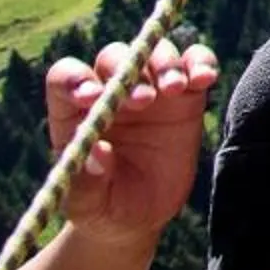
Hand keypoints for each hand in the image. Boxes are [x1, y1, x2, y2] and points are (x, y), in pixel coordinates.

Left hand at [43, 40, 219, 249]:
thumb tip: (96, 152)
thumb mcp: (88, 206)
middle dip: (128, 71)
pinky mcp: (186, 92)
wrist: (142, 215)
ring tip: (174, 89)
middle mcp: (110, 91)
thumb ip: (86, 184)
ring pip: (154, 53)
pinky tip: (204, 78)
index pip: (65, 77)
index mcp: (74, 112)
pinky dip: (201, 62)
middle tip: (143, 101)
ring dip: (164, 64)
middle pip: (114, 58)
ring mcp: (150, 87)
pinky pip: (195, 61)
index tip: (91, 98)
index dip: (75, 80)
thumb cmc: (104, 208)